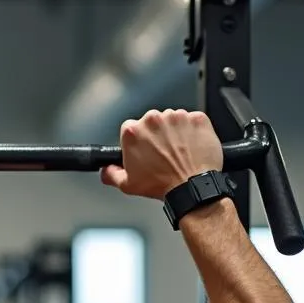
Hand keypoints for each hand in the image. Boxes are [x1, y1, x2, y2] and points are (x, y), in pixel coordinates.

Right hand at [101, 109, 223, 199]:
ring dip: (174, 132)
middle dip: (156, 135)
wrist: (191, 186)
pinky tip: (191, 147)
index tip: (143, 149)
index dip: (136, 140)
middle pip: (152, 122)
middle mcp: (154, 120)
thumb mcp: (127, 185)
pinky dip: (192, 132)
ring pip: (172, 120)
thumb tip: (106, 170)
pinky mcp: (197, 118)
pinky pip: (193, 121)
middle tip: (162, 154)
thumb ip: (111, 174)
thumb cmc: (161, 184)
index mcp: (133, 132)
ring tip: (178, 153)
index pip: (129, 127)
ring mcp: (177, 117)